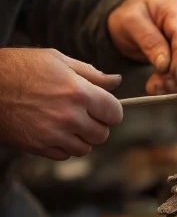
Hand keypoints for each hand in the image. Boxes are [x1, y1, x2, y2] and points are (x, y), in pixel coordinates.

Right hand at [0, 48, 122, 160]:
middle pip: (102, 134)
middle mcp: (69, 116)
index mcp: (78, 92)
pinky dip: (64, 146)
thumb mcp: (58, 60)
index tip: (104, 108)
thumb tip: (116, 81)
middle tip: (84, 114)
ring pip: (85, 148)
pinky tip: (54, 131)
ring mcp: (54, 134)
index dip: (111, 111)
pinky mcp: (39, 147)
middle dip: (97, 125)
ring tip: (68, 123)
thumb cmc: (20, 68)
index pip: (114, 113)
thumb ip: (92, 74)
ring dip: (81, 138)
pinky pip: (65, 155)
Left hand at [108, 0, 176, 94]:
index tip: (172, 73)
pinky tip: (162, 89)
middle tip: (158, 86)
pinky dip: (174, 83)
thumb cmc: (130, 16)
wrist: (130, 21)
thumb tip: (164, 64)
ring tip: (156, 88)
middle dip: (176, 73)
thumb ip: (149, 41)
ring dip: (175, 81)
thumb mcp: (131, 23)